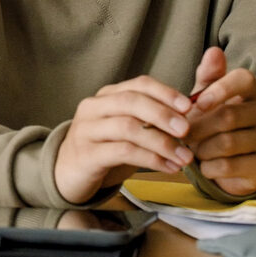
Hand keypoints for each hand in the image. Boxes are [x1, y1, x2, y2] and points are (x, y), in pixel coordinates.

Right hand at [53, 75, 194, 204]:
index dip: (164, 92)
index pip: (138, 84)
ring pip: (128, 128)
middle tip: (186, 130)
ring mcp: (87, 130)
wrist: (67, 172)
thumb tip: (188, 117)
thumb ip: (150, 120)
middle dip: (162, 114)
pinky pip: (122, 152)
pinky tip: (168, 168)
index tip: (188, 106)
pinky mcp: (87, 155)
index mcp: (107, 96)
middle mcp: (94, 107)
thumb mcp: (126, 129)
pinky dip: (150, 159)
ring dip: (161, 142)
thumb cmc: (105, 148)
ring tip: (184, 157)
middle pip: (130, 102)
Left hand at [185, 47, 255, 197]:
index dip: (219, 90)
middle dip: (199, 126)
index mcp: (255, 89)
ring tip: (191, 150)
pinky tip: (204, 166)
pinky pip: (231, 166)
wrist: (231, 158)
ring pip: (228, 143)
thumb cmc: (214, 117)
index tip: (197, 104)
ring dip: (202, 148)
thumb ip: (209, 74)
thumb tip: (214, 50)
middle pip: (230, 116)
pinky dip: (210, 167)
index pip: (243, 80)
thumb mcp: (207, 94)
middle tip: (182, 133)